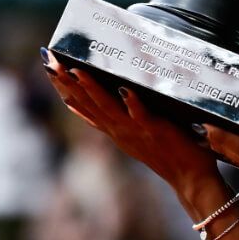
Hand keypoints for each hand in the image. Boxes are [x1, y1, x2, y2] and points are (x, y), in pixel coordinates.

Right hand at [42, 48, 220, 191]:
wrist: (189, 179)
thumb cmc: (167, 153)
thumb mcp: (135, 136)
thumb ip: (119, 120)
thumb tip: (112, 99)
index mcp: (114, 130)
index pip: (83, 106)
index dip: (64, 87)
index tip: (49, 66)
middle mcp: (119, 130)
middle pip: (88, 104)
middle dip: (67, 82)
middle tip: (50, 60)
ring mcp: (135, 131)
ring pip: (108, 108)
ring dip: (92, 89)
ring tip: (77, 70)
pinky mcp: (155, 131)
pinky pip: (142, 116)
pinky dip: (133, 103)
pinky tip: (126, 90)